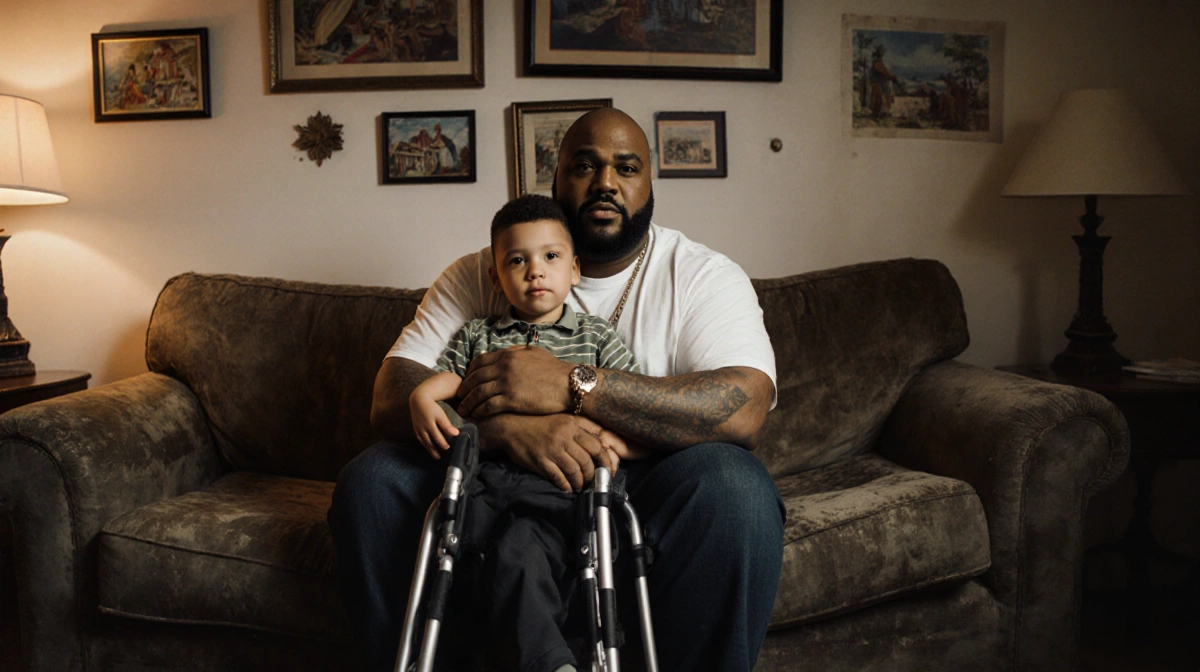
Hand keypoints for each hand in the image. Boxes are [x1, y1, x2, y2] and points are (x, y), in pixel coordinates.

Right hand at [409, 392, 458, 459]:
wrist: (418, 400)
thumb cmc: (431, 407)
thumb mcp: (440, 415)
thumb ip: (447, 425)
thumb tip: (456, 434)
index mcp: (430, 425)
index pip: (438, 438)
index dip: (444, 444)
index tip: (450, 449)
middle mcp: (423, 429)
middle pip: (430, 443)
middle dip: (436, 451)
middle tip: (441, 458)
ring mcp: (418, 430)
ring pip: (424, 443)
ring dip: (430, 450)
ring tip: (436, 456)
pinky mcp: (415, 429)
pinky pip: (420, 440)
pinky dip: (425, 445)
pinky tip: (429, 448)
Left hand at [457, 346, 574, 417]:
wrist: (569, 384)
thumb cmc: (554, 369)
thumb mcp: (534, 352)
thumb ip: (517, 351)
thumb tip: (506, 352)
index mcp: (508, 355)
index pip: (479, 362)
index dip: (469, 373)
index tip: (466, 382)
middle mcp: (504, 367)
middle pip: (475, 378)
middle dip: (464, 390)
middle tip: (459, 398)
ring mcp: (507, 384)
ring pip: (478, 393)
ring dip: (468, 403)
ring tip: (463, 411)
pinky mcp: (512, 400)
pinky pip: (488, 406)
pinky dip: (479, 411)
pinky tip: (476, 416)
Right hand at [475, 414, 617, 491]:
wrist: (510, 426)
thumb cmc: (539, 424)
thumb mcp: (563, 419)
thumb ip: (583, 428)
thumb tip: (602, 443)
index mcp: (571, 425)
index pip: (596, 445)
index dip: (605, 460)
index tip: (608, 470)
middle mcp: (563, 437)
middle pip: (586, 461)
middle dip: (592, 475)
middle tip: (593, 481)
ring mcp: (551, 450)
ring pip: (574, 470)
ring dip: (580, 482)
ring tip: (580, 486)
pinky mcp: (540, 461)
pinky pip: (558, 477)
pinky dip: (566, 485)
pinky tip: (568, 488)